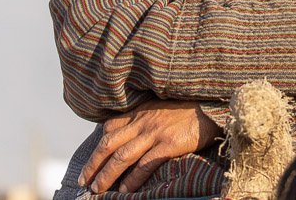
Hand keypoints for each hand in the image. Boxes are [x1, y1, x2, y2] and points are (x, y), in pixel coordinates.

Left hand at [78, 100, 220, 192]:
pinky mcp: (169, 144)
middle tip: (83, 181)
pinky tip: (125, 191)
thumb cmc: (190, 107)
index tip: (90, 161)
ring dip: (106, 175)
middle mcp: (143, 121)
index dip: (96, 146)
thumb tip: (133, 133)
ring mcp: (155, 133)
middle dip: (93, 164)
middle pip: (109, 144)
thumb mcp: (162, 106)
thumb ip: (146, 117)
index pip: (109, 127)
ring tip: (97, 189)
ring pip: (122, 156)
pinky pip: (144, 165)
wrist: (212, 105)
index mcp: (140, 111)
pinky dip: (132, 180)